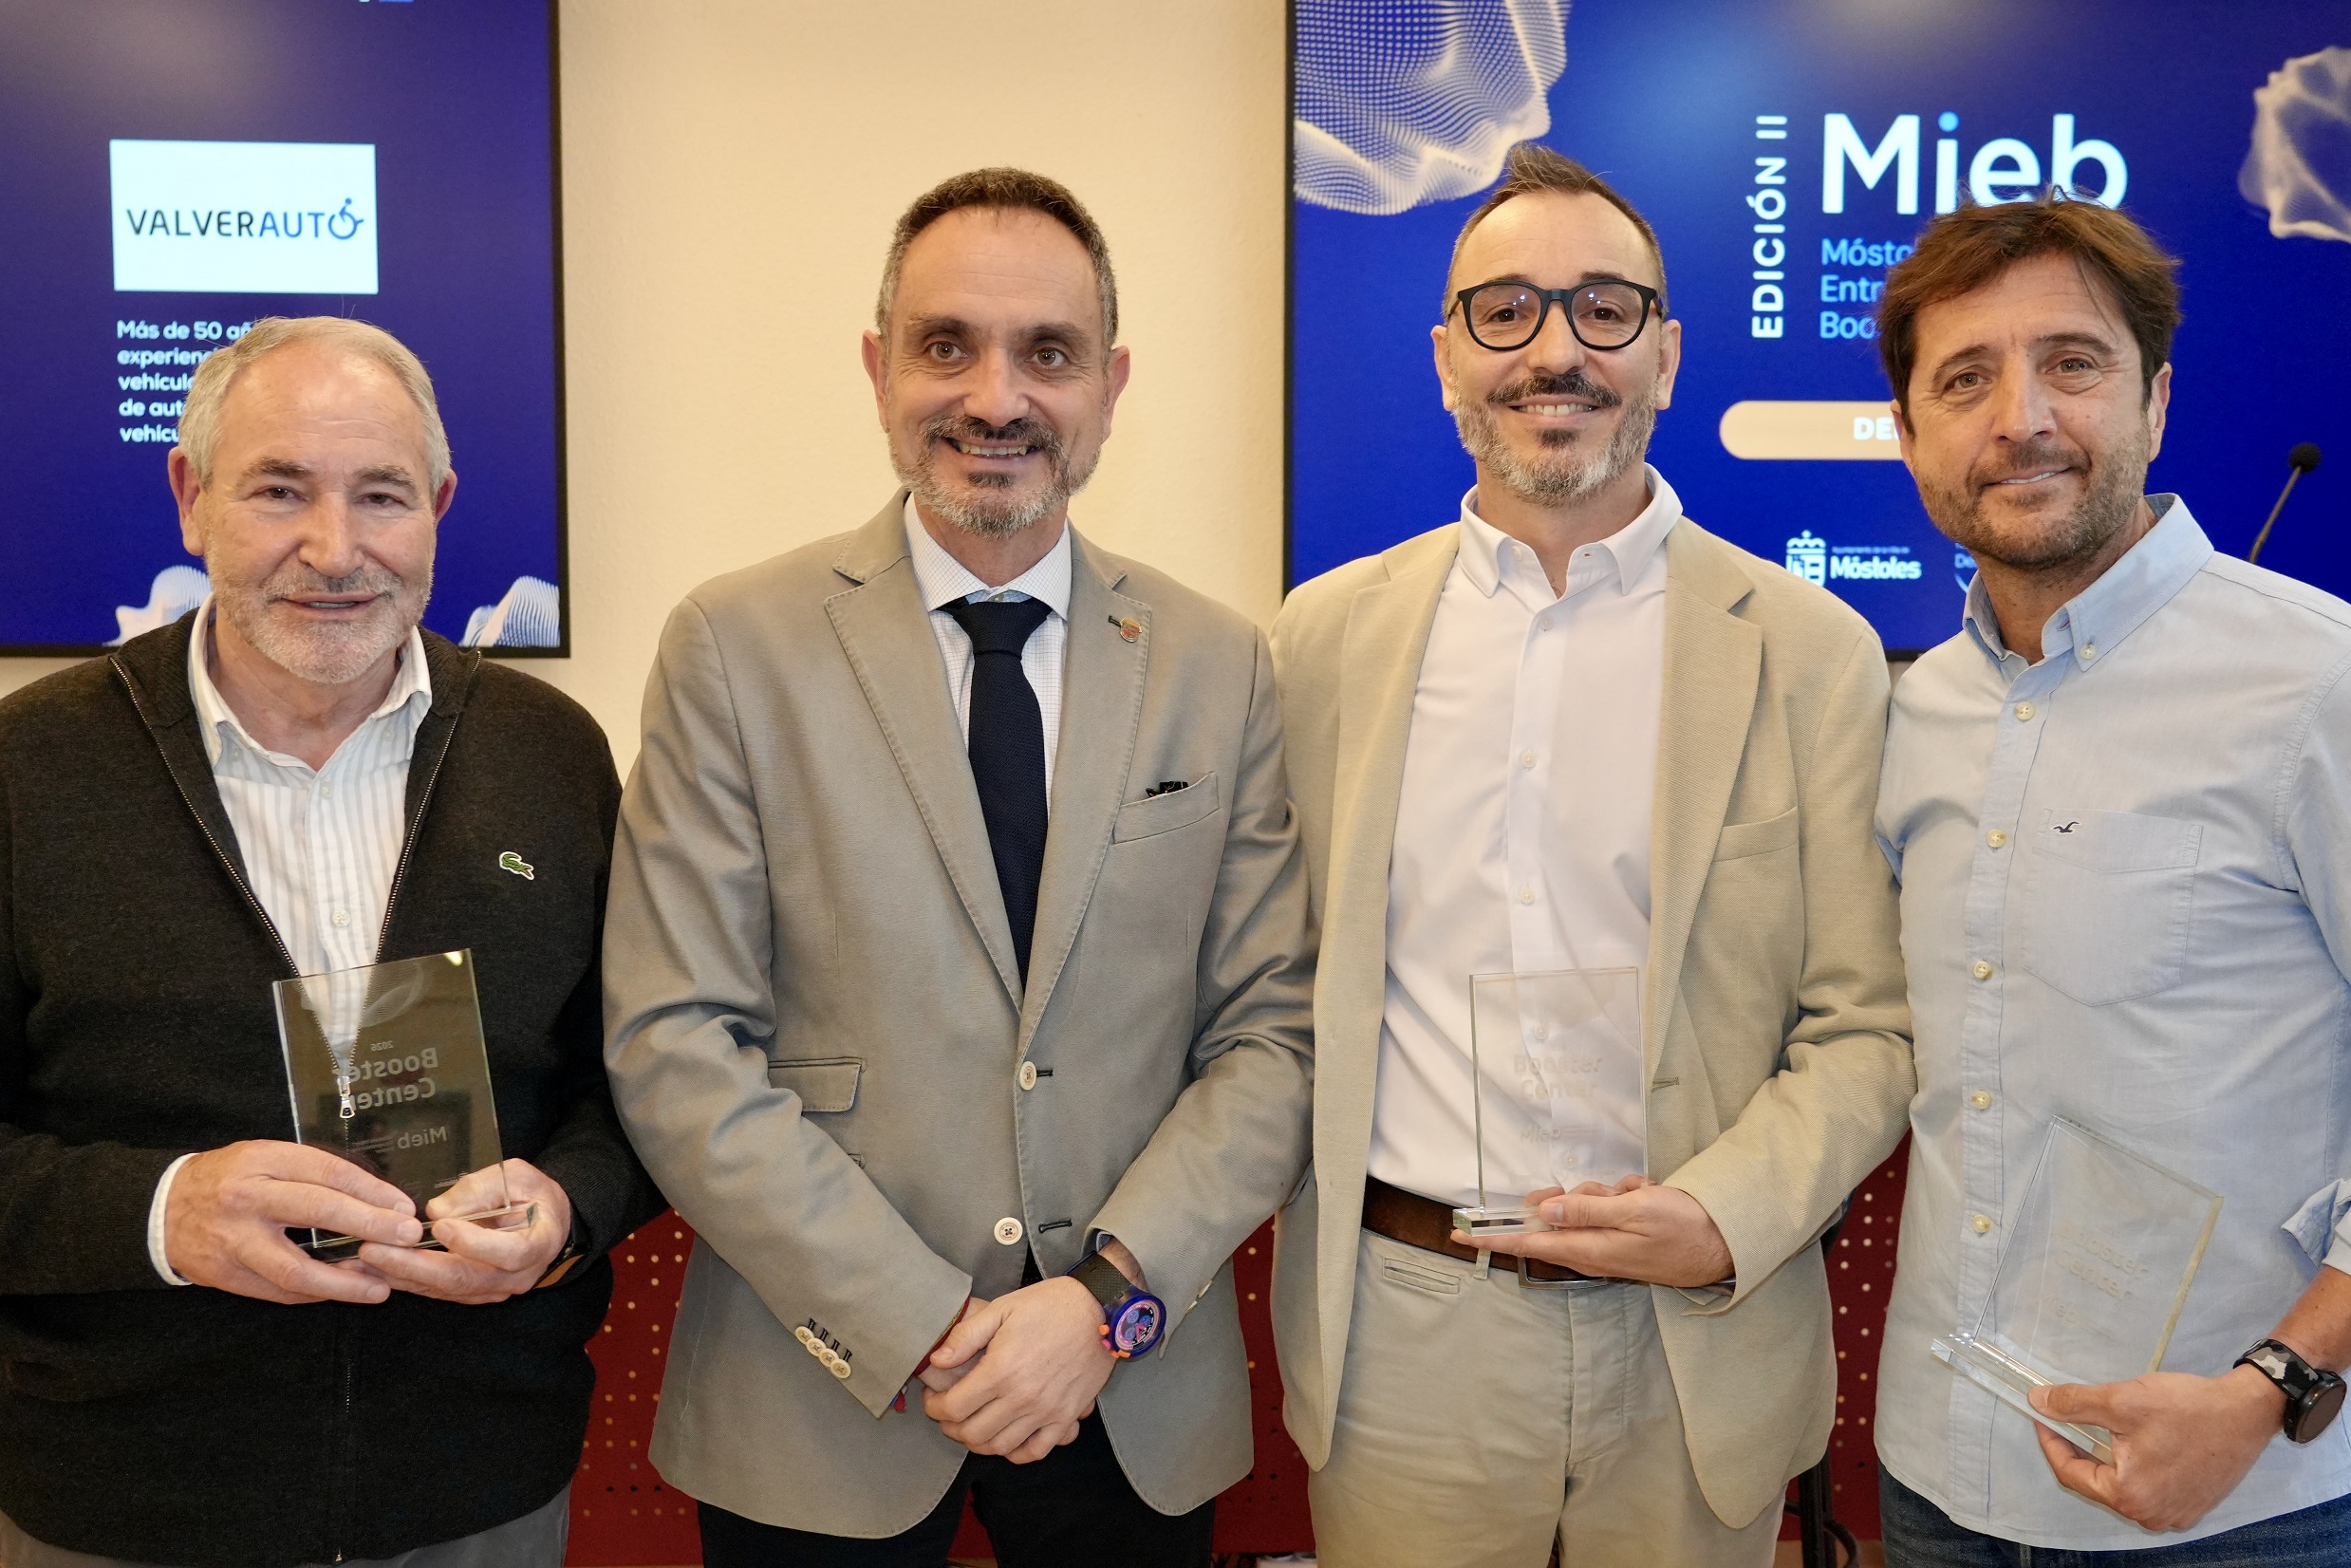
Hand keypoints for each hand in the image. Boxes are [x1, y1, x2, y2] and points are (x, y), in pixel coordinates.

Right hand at [164, 1140, 419, 1303]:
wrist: (162, 1209)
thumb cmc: (230, 1178)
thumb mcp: (267, 1157)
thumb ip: (314, 1173)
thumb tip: (378, 1198)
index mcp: (263, 1160)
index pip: (328, 1172)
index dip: (372, 1191)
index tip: (405, 1207)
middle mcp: (247, 1199)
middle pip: (318, 1211)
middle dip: (370, 1226)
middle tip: (407, 1238)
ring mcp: (233, 1241)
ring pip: (296, 1268)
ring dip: (344, 1281)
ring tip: (380, 1287)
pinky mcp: (225, 1276)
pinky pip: (278, 1292)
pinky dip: (315, 1294)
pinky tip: (343, 1291)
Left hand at [357, 1160, 572, 1304]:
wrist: (544, 1221)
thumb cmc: (533, 1194)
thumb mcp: (517, 1176)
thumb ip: (481, 1190)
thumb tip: (436, 1211)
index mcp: (538, 1244)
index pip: (508, 1253)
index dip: (474, 1244)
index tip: (439, 1227)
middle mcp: (516, 1276)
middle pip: (464, 1278)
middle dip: (415, 1266)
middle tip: (375, 1249)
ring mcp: (492, 1289)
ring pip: (445, 1288)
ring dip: (401, 1275)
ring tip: (363, 1259)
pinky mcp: (471, 1293)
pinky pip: (436, 1290)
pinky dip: (405, 1280)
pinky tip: (375, 1268)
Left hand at [922, 1245, 1145, 1461]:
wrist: (1101, 1310)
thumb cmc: (1050, 1305)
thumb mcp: (1002, 1309)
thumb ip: (966, 1336)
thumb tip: (937, 1361)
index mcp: (1001, 1370)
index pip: (954, 1407)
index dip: (935, 1408)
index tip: (933, 1399)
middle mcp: (1021, 1397)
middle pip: (972, 1433)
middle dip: (951, 1428)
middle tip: (948, 1414)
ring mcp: (1046, 1411)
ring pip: (1000, 1446)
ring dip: (978, 1443)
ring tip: (973, 1425)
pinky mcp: (1066, 1417)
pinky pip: (1036, 1451)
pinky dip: (1016, 1453)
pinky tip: (1007, 1440)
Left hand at [1449, 1175, 1734, 1287]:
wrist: (1727, 1244)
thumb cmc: (1684, 1228)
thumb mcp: (1635, 1211)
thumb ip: (1587, 1211)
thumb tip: (1544, 1212)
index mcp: (1588, 1249)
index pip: (1528, 1242)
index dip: (1492, 1238)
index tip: (1458, 1237)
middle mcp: (1591, 1251)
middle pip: (1556, 1214)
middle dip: (1576, 1196)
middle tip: (1611, 1191)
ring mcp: (1607, 1246)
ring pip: (1584, 1205)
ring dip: (1609, 1194)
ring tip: (1641, 1196)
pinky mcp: (1622, 1239)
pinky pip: (1609, 1208)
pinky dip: (1626, 1197)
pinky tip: (1649, 1197)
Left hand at [2028, 1366, 2283, 1530]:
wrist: (2247, 1412)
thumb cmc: (2187, 1408)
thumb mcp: (2122, 1401)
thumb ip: (2074, 1405)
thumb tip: (2037, 1402)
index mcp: (2130, 1497)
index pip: (2071, 1473)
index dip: (2052, 1441)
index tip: (2043, 1415)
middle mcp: (2151, 1516)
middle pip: (2096, 1482)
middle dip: (2080, 1449)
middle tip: (2070, 1418)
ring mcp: (2174, 1514)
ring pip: (2122, 1485)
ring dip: (2108, 1457)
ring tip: (2103, 1426)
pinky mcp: (2191, 1505)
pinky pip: (2148, 1488)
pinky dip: (2134, 1466)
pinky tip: (2136, 1440)